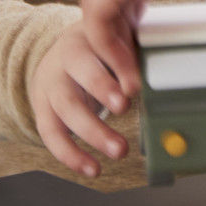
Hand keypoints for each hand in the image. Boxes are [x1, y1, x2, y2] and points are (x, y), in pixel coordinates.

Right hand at [29, 22, 129, 178]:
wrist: (58, 54)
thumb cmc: (98, 50)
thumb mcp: (115, 42)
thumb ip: (134, 53)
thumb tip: (164, 69)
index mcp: (89, 36)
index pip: (103, 46)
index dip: (119, 64)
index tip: (136, 84)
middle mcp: (65, 59)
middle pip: (83, 75)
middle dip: (103, 91)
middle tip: (125, 107)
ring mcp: (50, 85)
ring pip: (67, 109)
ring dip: (94, 132)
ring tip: (120, 150)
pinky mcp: (41, 109)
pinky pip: (51, 134)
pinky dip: (71, 155)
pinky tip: (92, 168)